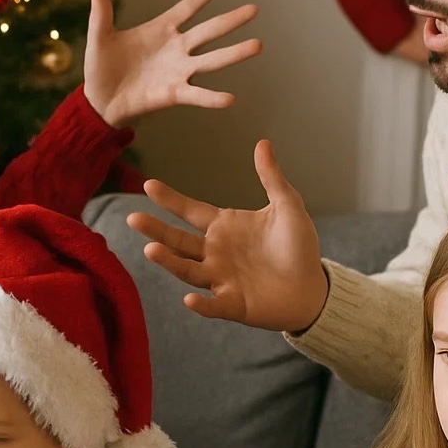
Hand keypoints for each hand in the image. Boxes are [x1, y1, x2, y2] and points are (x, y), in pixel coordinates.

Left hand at [83, 0, 261, 127]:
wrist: (99, 100)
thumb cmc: (102, 68)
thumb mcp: (100, 39)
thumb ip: (101, 18)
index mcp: (162, 30)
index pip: (188, 7)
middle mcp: (177, 48)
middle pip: (209, 31)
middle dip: (231, 20)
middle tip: (254, 9)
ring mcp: (178, 71)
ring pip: (212, 60)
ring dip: (234, 53)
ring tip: (257, 45)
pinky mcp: (174, 93)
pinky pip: (197, 94)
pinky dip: (212, 97)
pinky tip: (230, 98)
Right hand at [127, 140, 329, 332]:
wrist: (314, 287)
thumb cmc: (298, 246)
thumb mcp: (287, 206)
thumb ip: (271, 177)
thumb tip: (262, 142)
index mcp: (224, 227)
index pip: (190, 211)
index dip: (170, 199)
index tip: (149, 185)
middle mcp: (215, 252)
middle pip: (179, 240)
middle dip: (156, 230)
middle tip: (133, 218)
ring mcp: (221, 278)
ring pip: (188, 269)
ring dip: (169, 261)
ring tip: (151, 249)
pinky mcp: (234, 304)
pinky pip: (213, 305)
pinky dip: (201, 304)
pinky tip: (189, 298)